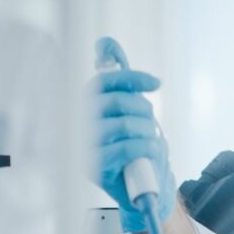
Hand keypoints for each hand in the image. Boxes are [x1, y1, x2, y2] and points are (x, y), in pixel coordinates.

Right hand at [92, 37, 175, 233]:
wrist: (142, 190)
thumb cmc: (135, 148)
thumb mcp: (128, 111)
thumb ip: (119, 80)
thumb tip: (105, 43)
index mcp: (84, 107)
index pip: (103, 82)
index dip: (131, 78)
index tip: (156, 83)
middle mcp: (78, 125)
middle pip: (116, 101)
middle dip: (143, 109)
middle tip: (151, 122)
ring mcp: (84, 147)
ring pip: (124, 124)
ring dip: (148, 131)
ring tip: (151, 141)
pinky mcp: (94, 168)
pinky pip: (127, 147)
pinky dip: (146, 147)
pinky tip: (150, 152)